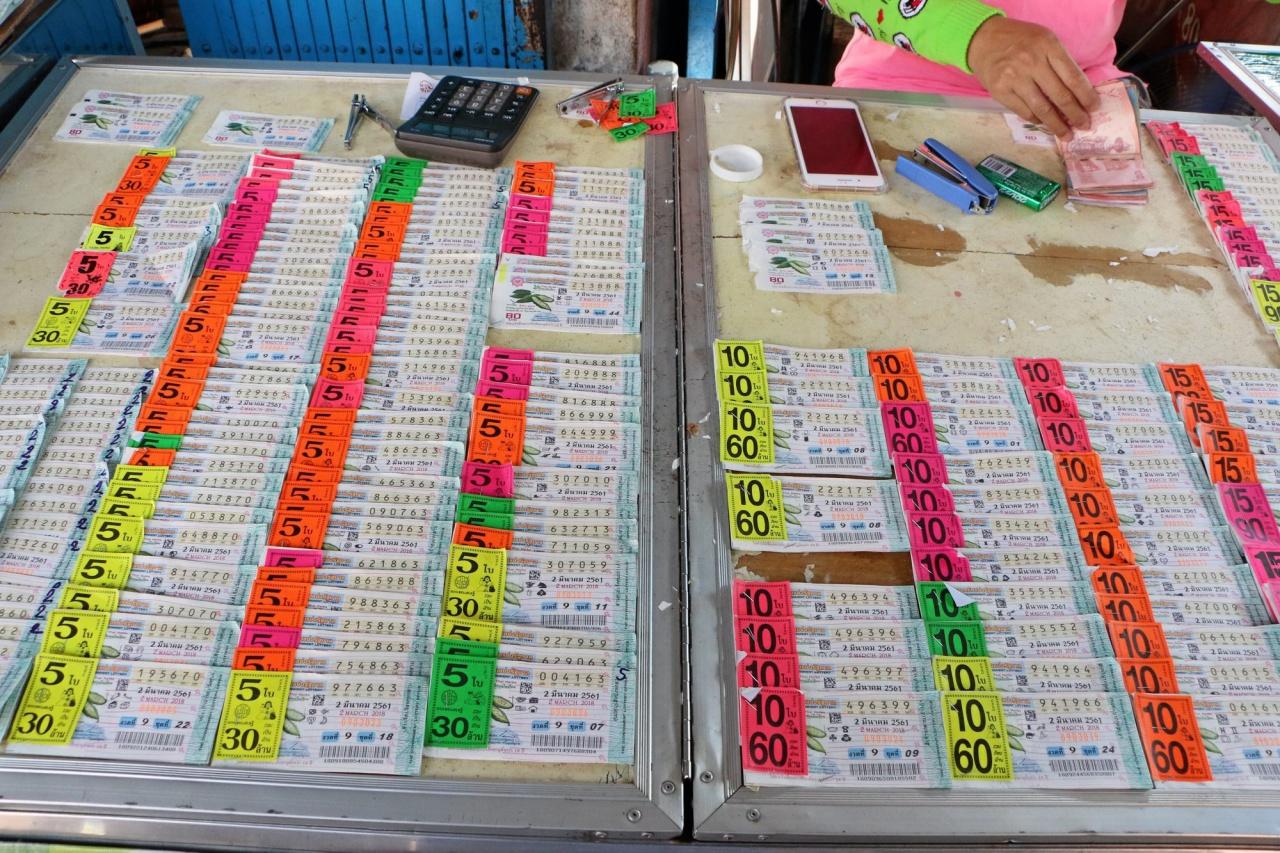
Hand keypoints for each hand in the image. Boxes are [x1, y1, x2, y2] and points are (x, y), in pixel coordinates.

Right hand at [968, 16, 1099, 137]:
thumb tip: (1078, 93)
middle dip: (1076, 115)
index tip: (1094, 108)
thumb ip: (1060, 61)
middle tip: (1084, 125)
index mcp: (1048, 46)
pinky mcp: (1000, 91)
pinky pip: (1024, 112)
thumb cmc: (1020, 40)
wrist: (984, 40)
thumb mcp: (1045, 40)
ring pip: (1042, 109)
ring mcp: (1014, 78)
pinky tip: (1044, 122)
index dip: (1086, 96)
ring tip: (1066, 134)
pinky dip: (1037, 120)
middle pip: (1060, 96)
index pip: (1073, 77)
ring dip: (1057, 125)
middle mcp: (1032, 62)